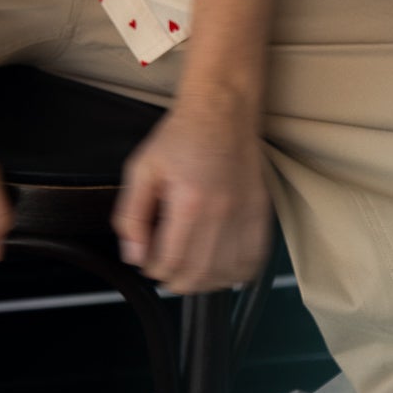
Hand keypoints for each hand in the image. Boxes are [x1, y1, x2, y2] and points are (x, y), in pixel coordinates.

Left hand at [110, 95, 272, 292]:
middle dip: (175, 280)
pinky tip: (218, 266)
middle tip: (164, 269)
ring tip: (188, 270)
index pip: (169, 262)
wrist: (222, 110)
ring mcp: (245, 217)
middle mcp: (221, 215)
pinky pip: (251, 263)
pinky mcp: (260, 215)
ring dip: (203, 282)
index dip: (152, 268)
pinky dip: (233, 274)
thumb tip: (134, 256)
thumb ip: (132, 215)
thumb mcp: (142, 168)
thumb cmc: (180, 137)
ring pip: (225, 275)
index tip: (147, 259)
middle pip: (198, 275)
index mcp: (189, 203)